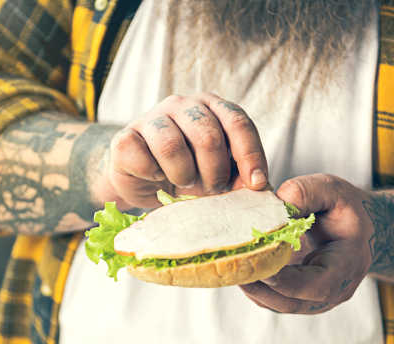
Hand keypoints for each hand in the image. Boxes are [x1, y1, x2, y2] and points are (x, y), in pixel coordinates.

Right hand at [94, 93, 268, 209]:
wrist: (144, 184)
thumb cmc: (189, 176)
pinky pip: (141, 157)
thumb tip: (268, 189)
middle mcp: (182, 104)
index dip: (250, 155)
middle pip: (207, 135)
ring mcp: (151, 117)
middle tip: (211, 189)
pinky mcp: (125, 137)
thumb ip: (244, 178)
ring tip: (182, 183)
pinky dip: (152, 176)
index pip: (238, 122)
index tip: (256, 184)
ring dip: (182, 175)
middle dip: (214, 172)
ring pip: (171, 145)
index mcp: (213, 107)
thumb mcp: (221, 176)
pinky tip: (155, 178)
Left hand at [240, 174, 374, 313]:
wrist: (360, 229)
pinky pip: (272, 300)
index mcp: (346, 267)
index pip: (314, 285)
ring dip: (252, 288)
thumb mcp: (332, 191)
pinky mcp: (298, 298)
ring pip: (277, 304)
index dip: (283, 279)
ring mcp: (315, 300)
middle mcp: (332, 292)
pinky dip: (254, 287)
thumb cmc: (345, 210)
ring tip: (230, 266)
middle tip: (232, 266)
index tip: (256, 264)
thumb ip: (307, 192)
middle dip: (258, 286)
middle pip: (289, 301)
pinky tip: (238, 267)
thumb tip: (277, 203)